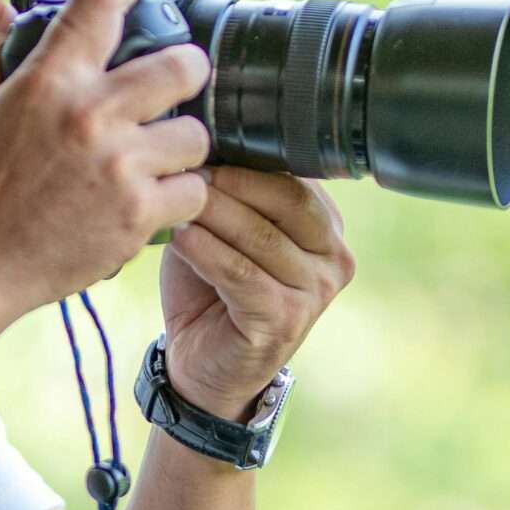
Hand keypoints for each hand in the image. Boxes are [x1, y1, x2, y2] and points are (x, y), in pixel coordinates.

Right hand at [0, 0, 212, 330]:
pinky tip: (156, 198)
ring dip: (183, 145)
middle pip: (183, 66)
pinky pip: (194, 191)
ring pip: (196, 135)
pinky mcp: (138, 215)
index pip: (101, 2)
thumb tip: (4, 7)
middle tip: (180, 81)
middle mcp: (90, 115)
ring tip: (162, 155)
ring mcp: (120, 166)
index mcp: (49, 80)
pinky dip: (180, 197)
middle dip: (188, 70)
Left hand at [160, 167, 355, 420]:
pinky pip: (242, 274)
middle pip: (287, 201)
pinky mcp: (285, 321)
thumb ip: (224, 193)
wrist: (202, 366)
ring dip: (212, 214)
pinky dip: (206, 251)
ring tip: (175, 199)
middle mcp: (334, 258)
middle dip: (232, 182)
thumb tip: (198, 143)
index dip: (248, 161)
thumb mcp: (220, 231)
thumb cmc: (210, 289)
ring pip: (260, 236)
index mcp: (326, 228)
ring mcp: (315, 293)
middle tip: (186, 170)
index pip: (295, 179)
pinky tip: (178, 236)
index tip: (201, 146)